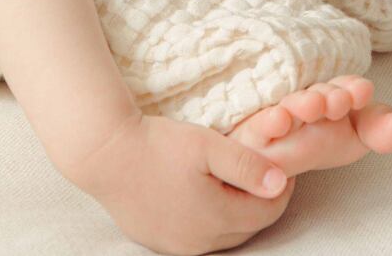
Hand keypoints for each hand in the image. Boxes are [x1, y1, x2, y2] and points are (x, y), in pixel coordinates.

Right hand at [69, 112, 292, 255]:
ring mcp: (177, 247)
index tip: (285, 164)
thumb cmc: (159, 145)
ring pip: (225, 235)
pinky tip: (209, 194)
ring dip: (238, 212)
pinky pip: (200, 238)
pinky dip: (214, 219)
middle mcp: (198, 243)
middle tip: (265, 170)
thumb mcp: (209, 146)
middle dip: (261, 201)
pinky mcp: (160, 243)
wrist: (107, 155)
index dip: (282, 189)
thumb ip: (248, 166)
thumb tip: (281, 182)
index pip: (267, 213)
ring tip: (239, 180)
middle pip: (247, 227)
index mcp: (215, 219)